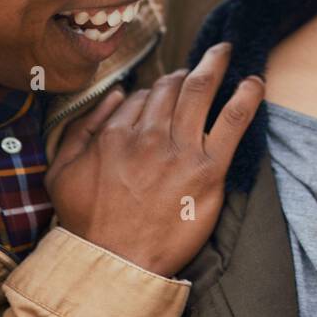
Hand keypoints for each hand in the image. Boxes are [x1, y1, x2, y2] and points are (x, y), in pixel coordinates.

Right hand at [46, 42, 264, 276]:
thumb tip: (114, 94)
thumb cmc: (87, 223)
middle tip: (198, 67)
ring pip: (199, 92)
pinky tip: (254, 81)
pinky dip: (246, 96)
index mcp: (115, 134)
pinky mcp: (209, 170)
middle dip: (185, 73)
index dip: (155, 93)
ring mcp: (180, 151)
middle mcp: (148, 136)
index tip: (166, 93)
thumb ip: (81, 128)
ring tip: (226, 52)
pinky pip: (232, 121)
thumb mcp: (62, 171)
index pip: (141, 97)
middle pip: (171, 88)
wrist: (116, 263)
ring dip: (215, 65)